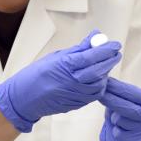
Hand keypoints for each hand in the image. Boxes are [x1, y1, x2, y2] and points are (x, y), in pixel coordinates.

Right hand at [0, 30, 120, 132]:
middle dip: (110, 60)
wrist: (24, 98)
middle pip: (99, 70)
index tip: (115, 44)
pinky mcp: (77, 104)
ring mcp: (75, 94)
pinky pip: (94, 95)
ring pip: (99, 84)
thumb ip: (79, 49)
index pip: (92, 56)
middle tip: (116, 53)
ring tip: (106, 64)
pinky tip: (99, 78)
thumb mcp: (56, 56)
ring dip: (106, 73)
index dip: (106, 50)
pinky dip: (100, 86)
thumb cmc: (37, 74)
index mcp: (65, 66)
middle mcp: (72, 81)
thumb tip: (95, 37)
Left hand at [98, 78, 140, 140]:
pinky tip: (121, 131)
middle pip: (128, 107)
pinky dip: (116, 130)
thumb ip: (122, 97)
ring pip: (120, 120)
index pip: (133, 93)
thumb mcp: (131, 104)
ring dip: (114, 119)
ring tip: (119, 121)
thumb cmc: (132, 119)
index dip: (117, 87)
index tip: (105, 83)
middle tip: (100, 95)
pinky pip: (118, 133)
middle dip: (111, 100)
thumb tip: (105, 84)